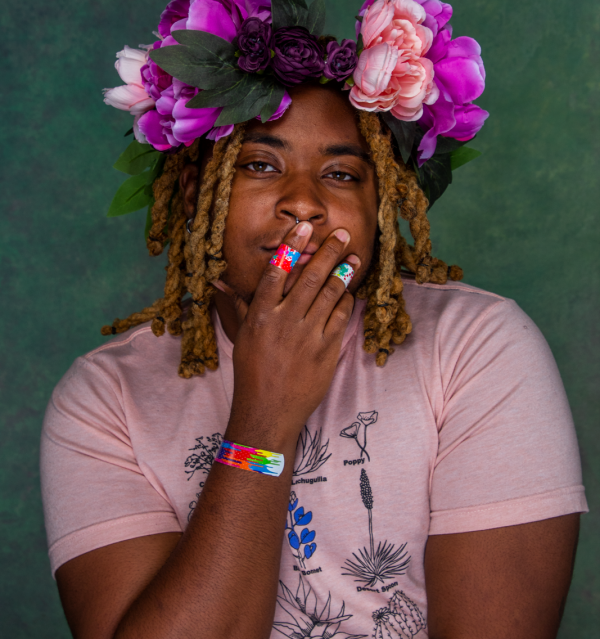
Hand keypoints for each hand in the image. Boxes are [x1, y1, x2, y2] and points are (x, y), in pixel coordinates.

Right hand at [218, 221, 359, 449]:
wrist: (269, 412)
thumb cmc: (252, 373)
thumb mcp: (242, 336)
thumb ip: (239, 305)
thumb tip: (218, 282)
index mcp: (261, 315)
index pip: (277, 271)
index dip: (291, 246)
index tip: (303, 227)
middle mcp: (285, 321)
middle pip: (311, 277)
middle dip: (329, 251)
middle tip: (342, 234)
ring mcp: (308, 335)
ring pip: (330, 294)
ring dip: (344, 272)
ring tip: (353, 257)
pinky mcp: (327, 350)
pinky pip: (341, 317)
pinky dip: (346, 302)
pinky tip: (348, 293)